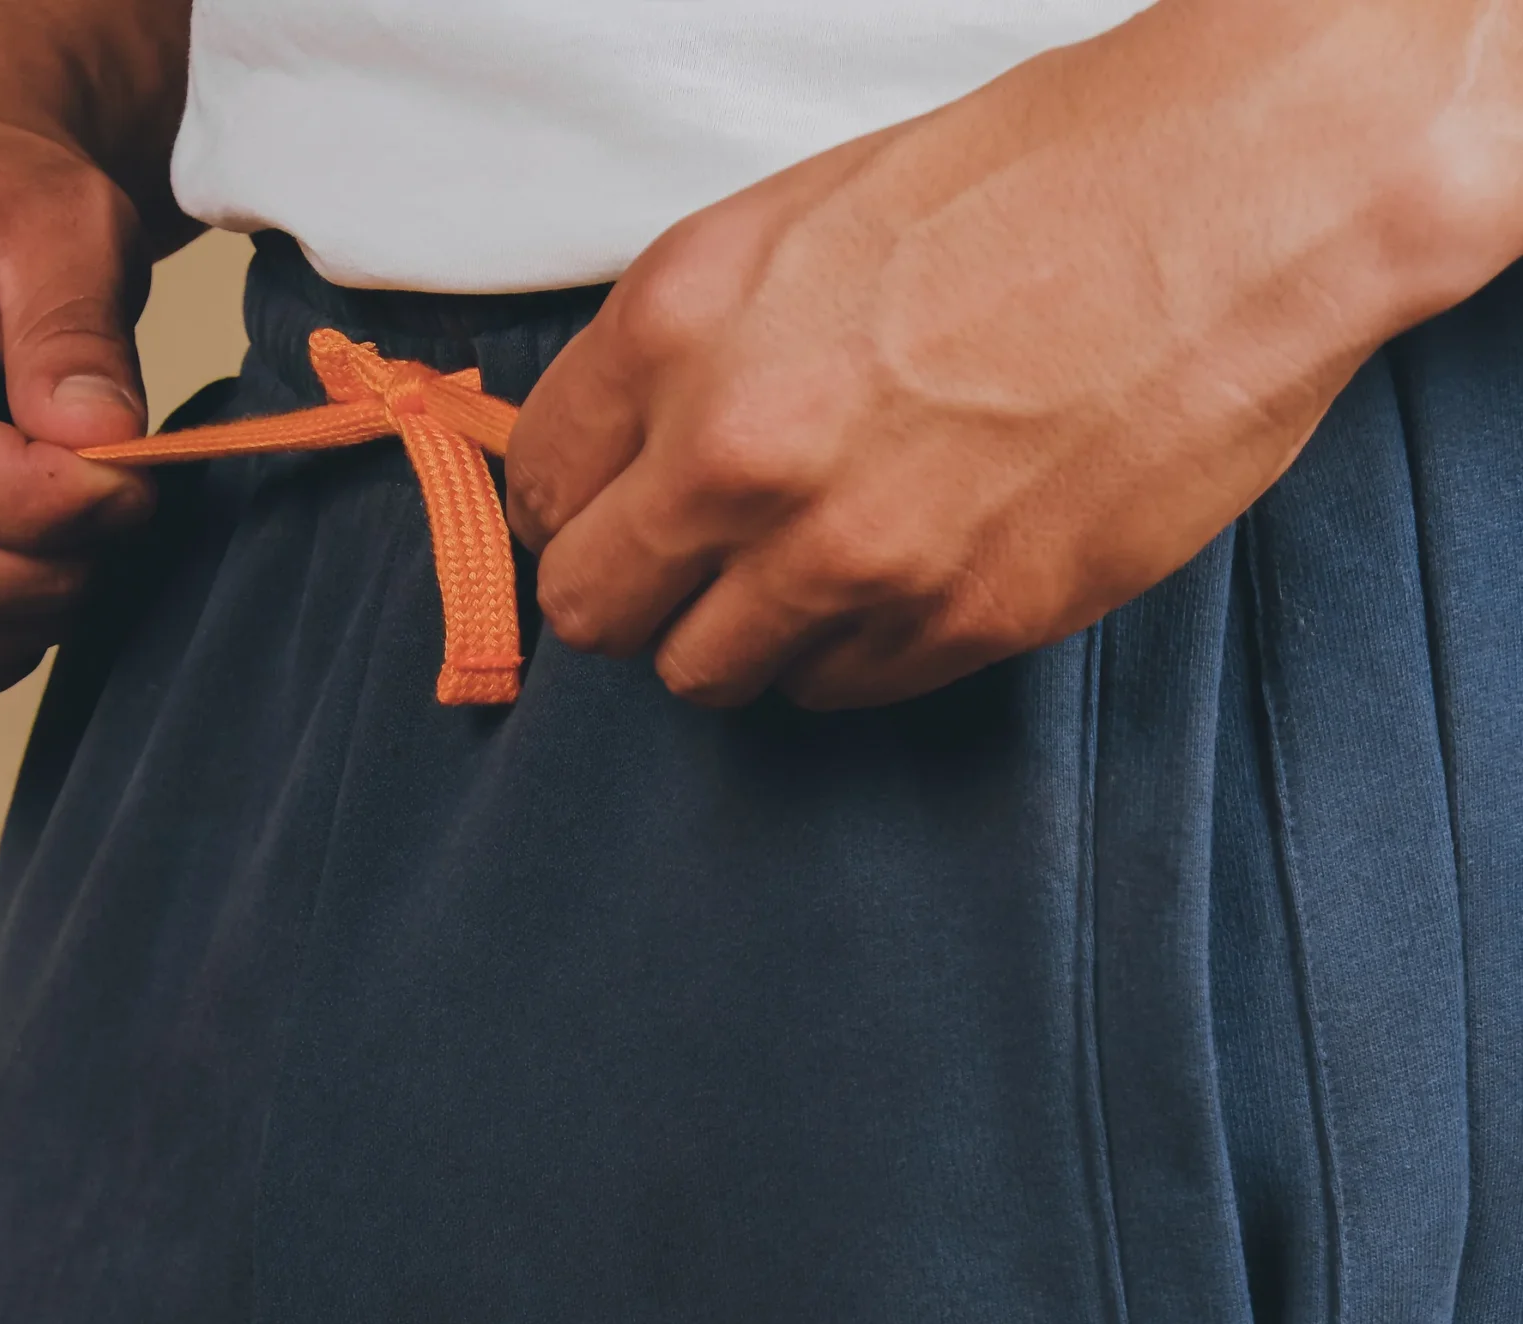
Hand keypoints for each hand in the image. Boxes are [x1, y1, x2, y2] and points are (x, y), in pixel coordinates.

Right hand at [0, 0, 194, 708]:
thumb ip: (77, 327)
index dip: (44, 503)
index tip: (133, 482)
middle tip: (124, 509)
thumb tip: (96, 441)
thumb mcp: (70, 223)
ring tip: (84, 535)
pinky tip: (39, 581)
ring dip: (28, 614)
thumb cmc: (18, 207)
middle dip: (49, 568)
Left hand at [508, 0, 1522, 710]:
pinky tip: (907, 572)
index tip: (616, 510)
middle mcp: (743, 456)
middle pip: (596, 613)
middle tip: (694, 566)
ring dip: (740, 636)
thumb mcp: (802, 220)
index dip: (578, 506)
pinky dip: (851, 652)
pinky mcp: (957, 625)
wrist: (1231, 204)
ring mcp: (851, 557)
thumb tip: (629, 447)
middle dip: (633, 594)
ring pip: (707, 677)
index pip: (541, 489)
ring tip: (816, 566)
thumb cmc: (1033, 183)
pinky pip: (838, 690)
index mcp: (684, 325)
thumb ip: (689, 348)